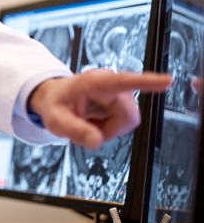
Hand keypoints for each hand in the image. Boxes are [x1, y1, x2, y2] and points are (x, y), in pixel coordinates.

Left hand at [29, 70, 171, 148]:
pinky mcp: (121, 101)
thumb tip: (97, 141)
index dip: (146, 82)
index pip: (124, 81)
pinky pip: (124, 123)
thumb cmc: (55, 104)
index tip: (167, 81)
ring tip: (88, 122)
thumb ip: (74, 130)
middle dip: (110, 130)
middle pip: (129, 116)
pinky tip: (94, 121)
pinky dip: (110, 128)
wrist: (55, 97)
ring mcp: (117, 92)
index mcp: (94, 82)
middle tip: (86, 128)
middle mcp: (110, 84)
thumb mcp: (55, 119)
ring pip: (128, 122)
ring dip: (109, 129)